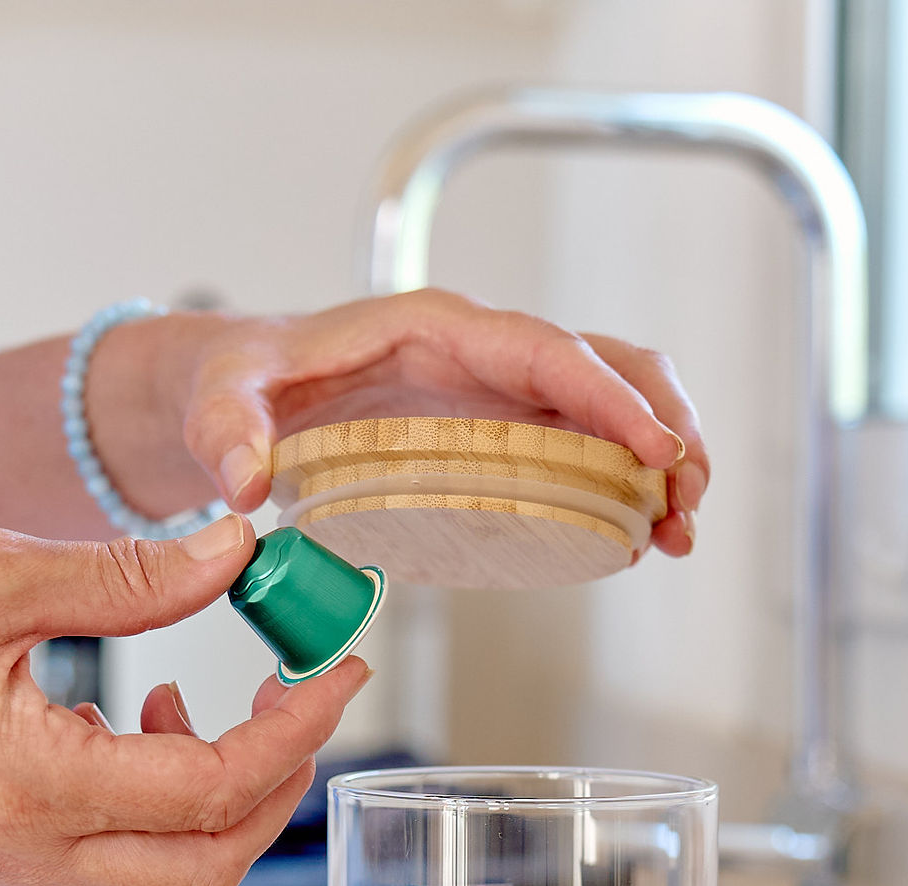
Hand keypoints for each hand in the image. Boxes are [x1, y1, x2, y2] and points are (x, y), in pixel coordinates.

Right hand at [0, 512, 368, 885]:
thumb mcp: (4, 570)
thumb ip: (135, 574)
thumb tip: (239, 553)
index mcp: (30, 785)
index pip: (213, 786)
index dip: (295, 730)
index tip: (340, 671)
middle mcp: (21, 851)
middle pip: (206, 866)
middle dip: (276, 782)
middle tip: (299, 695)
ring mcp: (1, 864)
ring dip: (219, 812)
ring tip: (211, 703)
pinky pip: (108, 872)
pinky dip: (158, 817)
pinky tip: (144, 722)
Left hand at [170, 291, 707, 558]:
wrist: (236, 392)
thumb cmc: (238, 382)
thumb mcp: (220, 398)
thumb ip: (229, 430)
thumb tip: (244, 480)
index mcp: (433, 328)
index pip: (545, 350)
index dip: (609, 397)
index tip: (656, 448)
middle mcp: (480, 351)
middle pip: (606, 365)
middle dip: (663, 426)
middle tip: (687, 501)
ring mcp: (497, 390)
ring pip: (609, 403)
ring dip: (657, 460)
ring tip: (677, 532)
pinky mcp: (498, 431)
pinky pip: (583, 443)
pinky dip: (622, 483)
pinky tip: (637, 536)